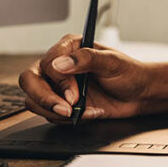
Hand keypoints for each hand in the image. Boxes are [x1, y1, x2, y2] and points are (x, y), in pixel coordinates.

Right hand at [18, 34, 151, 122]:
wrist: (139, 94)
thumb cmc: (129, 73)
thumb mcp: (113, 62)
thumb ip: (87, 58)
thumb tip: (61, 64)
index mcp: (69, 47)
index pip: (47, 63)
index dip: (59, 82)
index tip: (75, 95)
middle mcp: (59, 64)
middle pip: (29, 80)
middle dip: (45, 99)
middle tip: (67, 110)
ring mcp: (57, 85)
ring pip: (33, 99)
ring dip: (55, 112)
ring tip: (81, 113)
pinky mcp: (61, 102)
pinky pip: (47, 113)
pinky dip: (66, 119)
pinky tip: (88, 113)